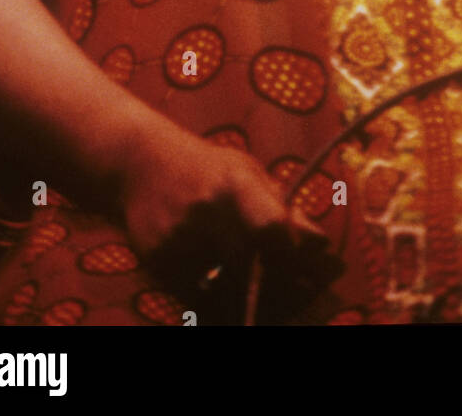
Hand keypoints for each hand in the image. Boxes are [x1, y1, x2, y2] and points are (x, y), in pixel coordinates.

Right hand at [115, 114, 343, 321]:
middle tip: (301, 295)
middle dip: (279, 287)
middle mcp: (206, 210)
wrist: (139, 162)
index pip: (272, 228)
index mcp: (235, 183)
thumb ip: (282, 208)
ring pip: (225, 288)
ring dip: (249, 298)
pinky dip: (215, 297)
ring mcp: (179, 237)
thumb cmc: (206, 169)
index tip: (309, 266)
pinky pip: (196, 294)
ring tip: (265, 293)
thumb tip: (322, 245)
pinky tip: (226, 288)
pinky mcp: (158, 260)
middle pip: (251, 267)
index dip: (293, 254)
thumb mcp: (245, 172)